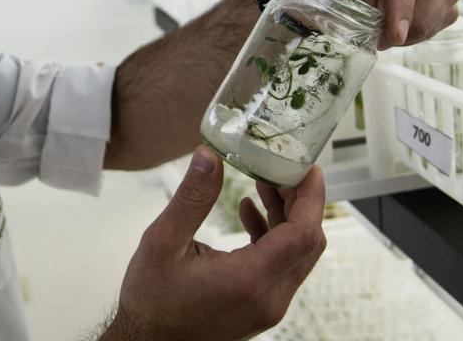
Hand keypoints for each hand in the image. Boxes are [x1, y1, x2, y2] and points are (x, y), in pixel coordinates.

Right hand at [102, 146, 325, 340]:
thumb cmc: (151, 301)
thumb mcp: (163, 241)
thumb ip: (192, 198)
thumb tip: (208, 156)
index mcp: (249, 280)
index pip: (302, 234)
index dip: (310, 197)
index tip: (307, 168)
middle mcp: (268, 297)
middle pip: (308, 243)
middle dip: (301, 202)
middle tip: (283, 169)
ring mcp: (268, 306)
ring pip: (297, 254)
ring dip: (287, 217)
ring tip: (265, 184)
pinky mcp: (260, 307)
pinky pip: (282, 266)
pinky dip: (274, 236)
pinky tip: (249, 212)